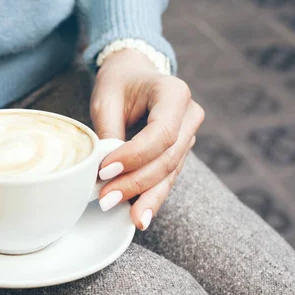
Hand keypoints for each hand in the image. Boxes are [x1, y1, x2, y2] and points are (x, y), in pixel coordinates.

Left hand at [90, 49, 203, 229]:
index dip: (134, 156)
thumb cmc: (118, 84)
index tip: (105, 169)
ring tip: (130, 218)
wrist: (132, 77)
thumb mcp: (106, 100)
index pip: (161, 133)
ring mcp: (188, 136)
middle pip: (168, 158)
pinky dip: (152, 197)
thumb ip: (109, 134)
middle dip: (136, 182)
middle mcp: (189, 115)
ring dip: (146, 197)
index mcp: (174, 93)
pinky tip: (140, 215)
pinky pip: (166, 178)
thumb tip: (104, 173)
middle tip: (105, 199)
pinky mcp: (178, 153)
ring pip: (170, 173)